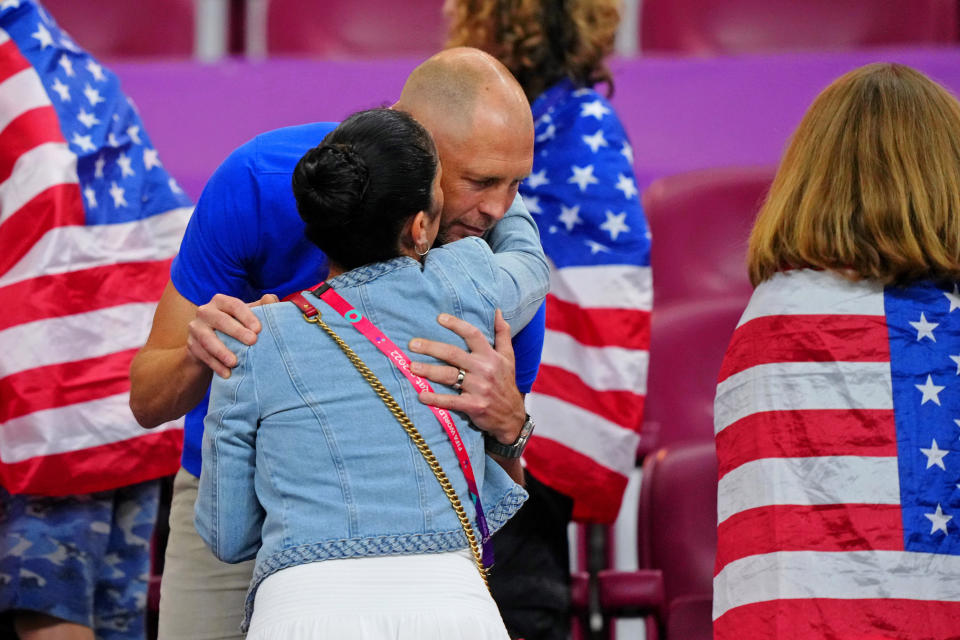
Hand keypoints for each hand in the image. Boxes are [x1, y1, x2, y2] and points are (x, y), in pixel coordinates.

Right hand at [186, 293, 278, 377]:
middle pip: (220, 320)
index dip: (246, 315)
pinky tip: (227, 373)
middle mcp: (205, 311)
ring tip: (235, 362)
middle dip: (236, 331)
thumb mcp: (247, 317)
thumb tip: (271, 298)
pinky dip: (215, 365)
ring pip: (207, 339)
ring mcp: (195, 328)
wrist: (211, 347)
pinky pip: (202, 355)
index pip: (234, 305)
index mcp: (221, 301)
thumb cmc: (235, 327)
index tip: (259, 329)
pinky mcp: (191, 345)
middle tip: (252, 341)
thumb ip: (261, 307)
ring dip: (221, 351)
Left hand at [408, 310, 525, 443]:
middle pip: (454, 354)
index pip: (473, 335)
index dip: (456, 325)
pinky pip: (451, 401)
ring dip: (429, 371)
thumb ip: (503, 333)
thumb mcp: (509, 357)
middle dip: (431, 348)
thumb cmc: (506, 383)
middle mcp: (485, 369)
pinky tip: (421, 395)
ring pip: (449, 376)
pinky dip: (435, 399)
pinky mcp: (474, 406)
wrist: (512, 417)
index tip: (439, 318)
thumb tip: (497, 311)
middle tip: (412, 344)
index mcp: (491, 356)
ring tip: (411, 367)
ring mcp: (479, 388)